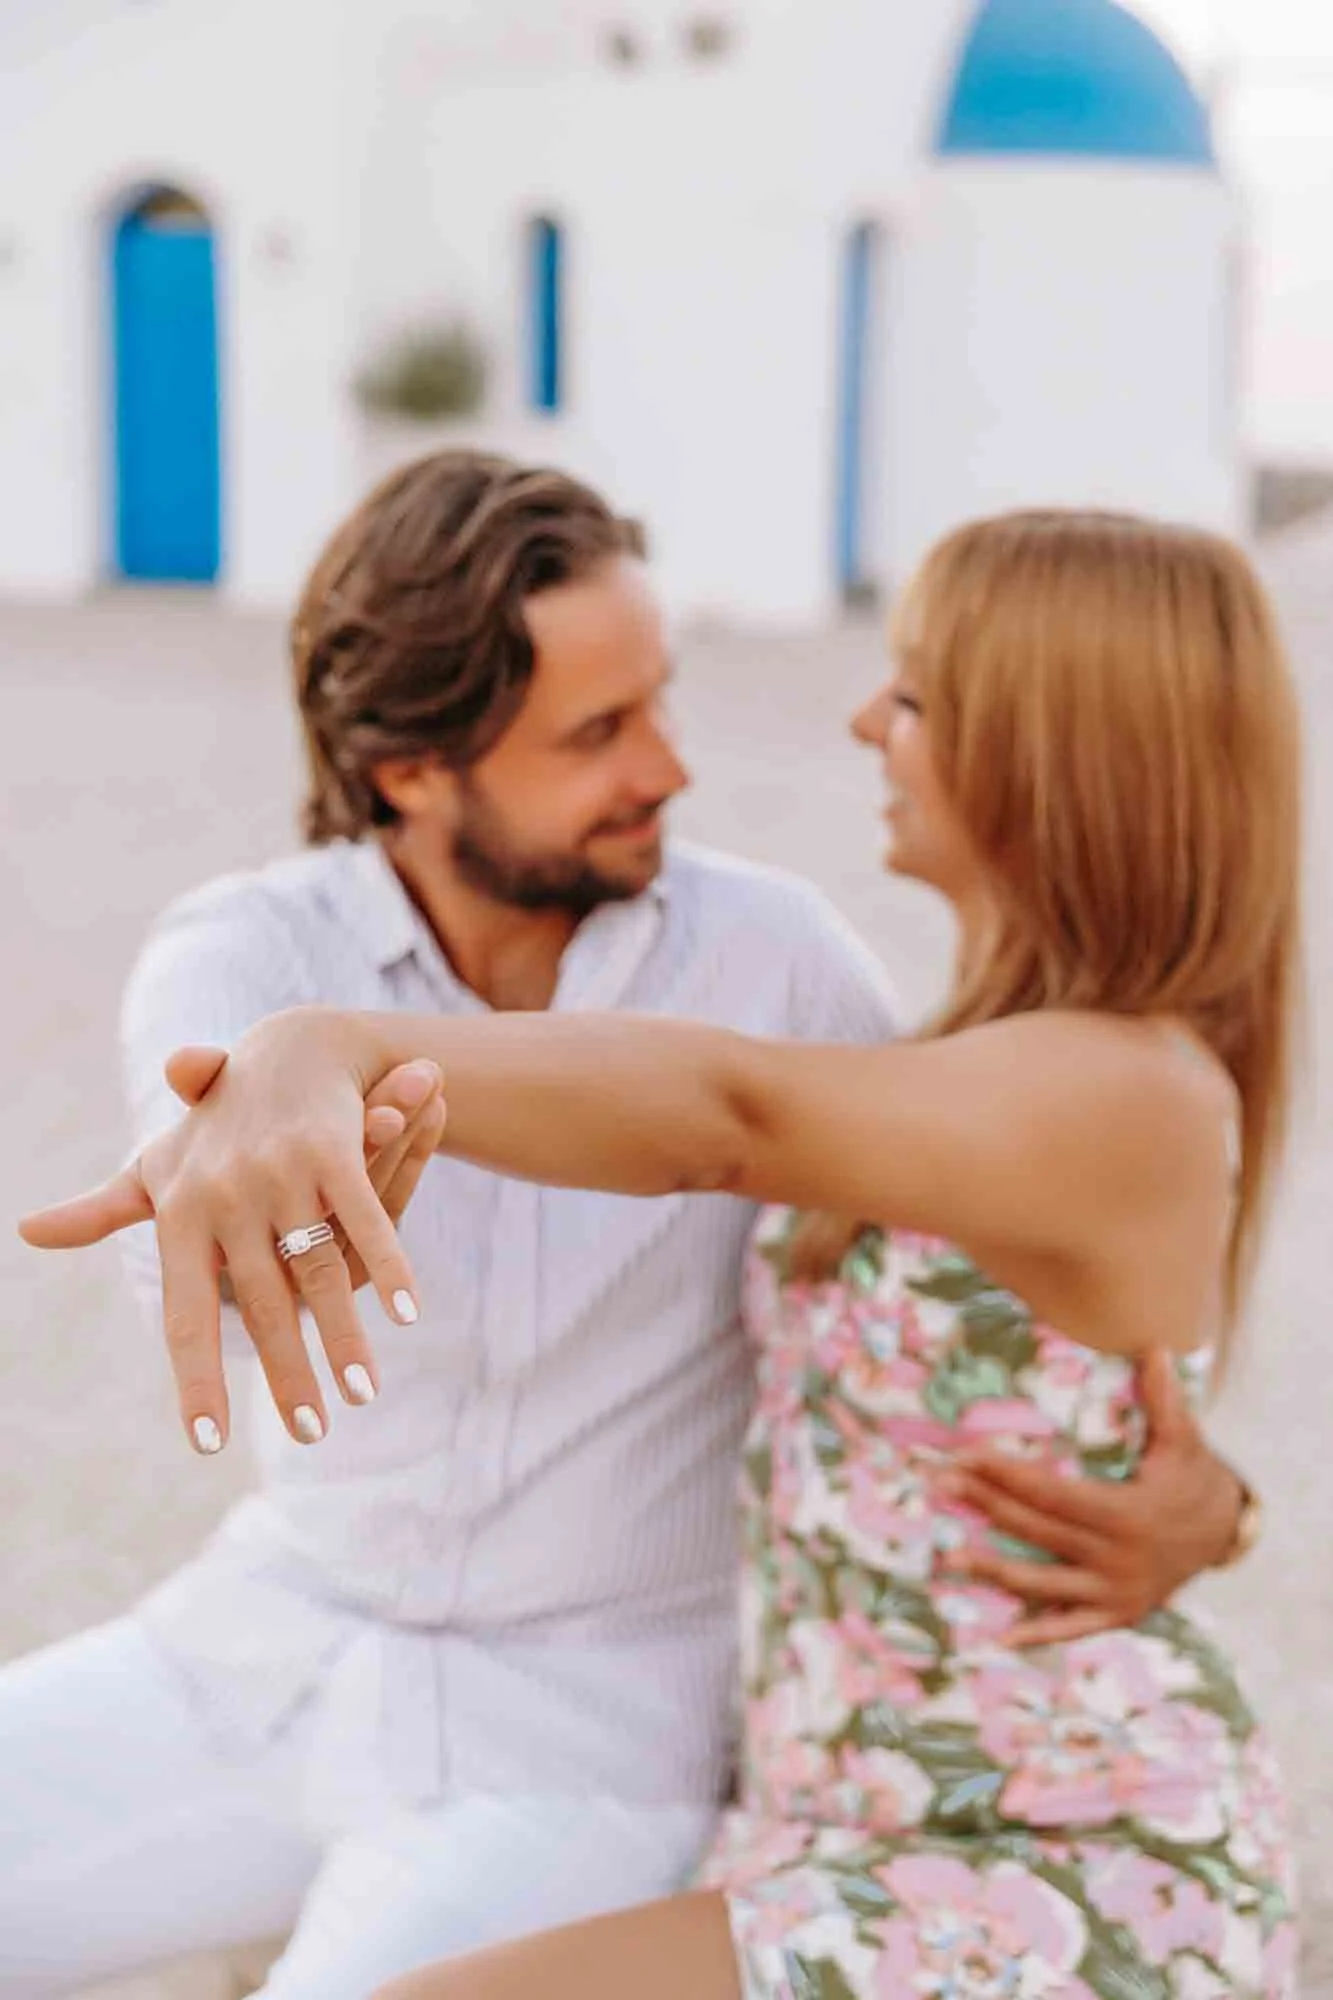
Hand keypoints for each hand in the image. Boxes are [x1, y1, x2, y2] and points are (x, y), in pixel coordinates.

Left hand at [19, 1011, 432, 1452]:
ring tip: (362, 1395)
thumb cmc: (220, 1122)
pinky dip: (388, 1265)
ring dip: (345, 1337)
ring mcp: (279, 1170)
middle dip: (289, 1375)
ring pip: (315, 1270)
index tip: (206, 1443)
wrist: (292, 1044)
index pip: (184, 1314)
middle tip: (311, 1434)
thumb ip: (103, 1210)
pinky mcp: (332, 1148)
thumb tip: (26, 1231)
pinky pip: (364, 1217)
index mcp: (178, 1211)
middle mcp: (222, 1193)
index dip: (196, 1378)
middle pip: (261, 1304)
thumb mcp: (160, 1164)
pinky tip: (407, 1313)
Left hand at [938, 1348, 1244, 1646]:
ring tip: (949, 1556)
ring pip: (1043, 1583)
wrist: (1227, 1535)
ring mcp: (1115, 1592)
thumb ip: (1166, 1399)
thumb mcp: (1185, 1440)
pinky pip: (1072, 1627)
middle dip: (985, 1505)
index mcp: (1126, 1515)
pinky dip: (1038, 1633)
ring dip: (995, 1570)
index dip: (1006, 1475)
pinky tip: (1000, 1637)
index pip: (1051, 1493)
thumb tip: (1156, 1348)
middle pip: (1037, 1530)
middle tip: (940, 1484)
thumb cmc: (1195, 1479)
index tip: (968, 1456)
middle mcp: (1117, 1558)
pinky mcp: (1118, 1614)